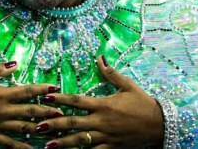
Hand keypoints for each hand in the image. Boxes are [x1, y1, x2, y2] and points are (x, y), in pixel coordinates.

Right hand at [0, 61, 62, 147]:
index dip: (41, 89)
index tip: (54, 88)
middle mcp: (2, 111)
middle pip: (30, 111)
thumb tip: (15, 64)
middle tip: (63, 113)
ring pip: (23, 128)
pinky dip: (22, 147)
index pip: (26, 91)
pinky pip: (9, 143)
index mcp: (0, 94)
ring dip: (40, 128)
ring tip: (55, 130)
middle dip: (48, 112)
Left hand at [34, 56, 163, 147]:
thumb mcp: (127, 85)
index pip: (77, 101)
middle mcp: (102, 121)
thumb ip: (111, 73)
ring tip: (47, 146)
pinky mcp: (112, 147)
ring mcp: (106, 136)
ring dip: (63, 143)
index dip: (60, 99)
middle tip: (37, 126)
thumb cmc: (143, 103)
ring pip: (80, 140)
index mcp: (103, 104)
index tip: (46, 96)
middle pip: (73, 122)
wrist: (160, 124)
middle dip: (54, 124)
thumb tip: (100, 58)